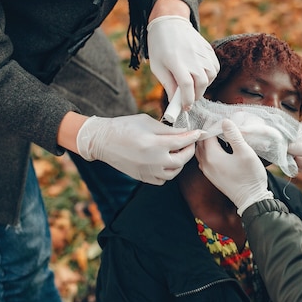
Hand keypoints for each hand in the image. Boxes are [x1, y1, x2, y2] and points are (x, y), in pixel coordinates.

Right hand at [76, 114, 201, 184]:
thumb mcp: (147, 122)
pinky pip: (162, 179)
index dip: (193, 136)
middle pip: (181, 160)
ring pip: (173, 173)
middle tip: (190, 142)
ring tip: (178, 152)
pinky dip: (168, 172)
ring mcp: (147, 171)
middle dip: (189, 150)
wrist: (102, 141)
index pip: (181, 142)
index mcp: (153, 144)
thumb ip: (168, 129)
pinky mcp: (142, 177)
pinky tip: (166, 162)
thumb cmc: (124, 127)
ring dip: (180, 163)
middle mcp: (152, 161)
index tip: (200, 133)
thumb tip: (185, 132)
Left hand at [147, 15, 219, 118]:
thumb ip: (168, 84)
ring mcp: (202, 53)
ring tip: (194, 85)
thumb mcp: (157, 66)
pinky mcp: (208, 50)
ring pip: (210, 77)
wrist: (170, 22)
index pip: (186, 86)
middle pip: (201, 84)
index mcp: (176, 62)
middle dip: (196, 96)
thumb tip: (175, 101)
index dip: (187, 100)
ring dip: (203, 85)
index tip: (185, 108)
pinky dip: (210, 75)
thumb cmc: (160, 46)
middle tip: (189, 98)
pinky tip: (201, 75)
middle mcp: (192, 57)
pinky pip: (215, 68)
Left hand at [196, 119, 273, 214]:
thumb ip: (234, 135)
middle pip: (201, 142)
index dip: (213, 123)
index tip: (220, 117)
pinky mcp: (212, 176)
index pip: (207, 134)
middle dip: (208, 131)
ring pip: (201, 151)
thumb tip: (225, 121)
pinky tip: (218, 147)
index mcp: (212, 156)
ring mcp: (207, 171)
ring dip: (207, 141)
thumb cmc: (249, 176)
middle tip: (218, 122)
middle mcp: (205, 164)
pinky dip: (208, 150)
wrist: (251, 199)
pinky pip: (204, 159)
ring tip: (217, 133)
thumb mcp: (245, 152)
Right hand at [287, 120, 301, 197]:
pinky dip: (296, 166)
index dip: (294, 132)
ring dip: (295, 159)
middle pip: (294, 140)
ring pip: (293, 153)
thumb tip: (285, 145)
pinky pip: (295, 163)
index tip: (289, 139)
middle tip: (295, 155)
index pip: (301, 127)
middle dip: (293, 148)